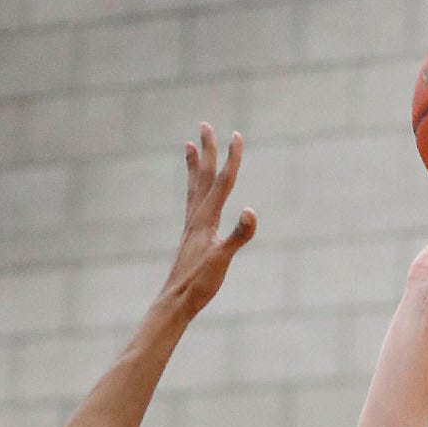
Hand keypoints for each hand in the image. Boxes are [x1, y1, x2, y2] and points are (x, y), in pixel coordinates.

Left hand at [161, 124, 255, 320]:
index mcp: (206, 219)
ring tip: (189, 146)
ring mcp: (191, 226)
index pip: (222, 182)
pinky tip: (195, 191)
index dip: (231, 159)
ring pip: (194, 187)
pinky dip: (193, 188)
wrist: (176, 301)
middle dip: (206, 150)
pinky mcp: (190, 236)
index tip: (237, 135)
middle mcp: (196, 217)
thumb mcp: (222, 259)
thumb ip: (238, 235)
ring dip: (194, 165)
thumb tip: (251, 211)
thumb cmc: (199, 283)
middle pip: (203, 176)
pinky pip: (192, 203)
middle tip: (205, 125)